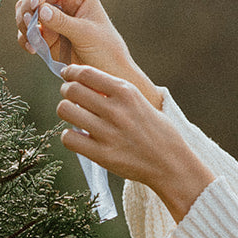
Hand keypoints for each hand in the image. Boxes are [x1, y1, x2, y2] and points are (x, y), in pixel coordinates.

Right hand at [14, 0, 162, 109]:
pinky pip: (27, 31)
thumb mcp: (86, 34)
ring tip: (30, 39)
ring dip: (23, 22)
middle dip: (27, 6)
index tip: (35, 5)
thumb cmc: (106, 50)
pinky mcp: (47, 35)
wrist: (108, 74)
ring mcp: (53, 18)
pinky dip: (24, 38)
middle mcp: (63, 2)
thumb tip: (40, 9)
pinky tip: (31, 49)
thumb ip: (63, 22)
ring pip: (27, 10)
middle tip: (28, 23)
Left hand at [57, 65, 214, 220]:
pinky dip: (70, 136)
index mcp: (126, 92)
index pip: (85, 73)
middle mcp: (116, 110)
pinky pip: (69, 138)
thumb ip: (116, 92)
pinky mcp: (102, 155)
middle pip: (71, 90)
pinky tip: (80, 138)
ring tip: (75, 117)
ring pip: (65, 111)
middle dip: (67, 91)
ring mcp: (108, 133)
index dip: (71, 72)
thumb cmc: (158, 132)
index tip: (68, 76)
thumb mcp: (141, 102)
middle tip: (71, 98)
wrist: (172, 164)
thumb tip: (86, 82)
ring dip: (66, 112)